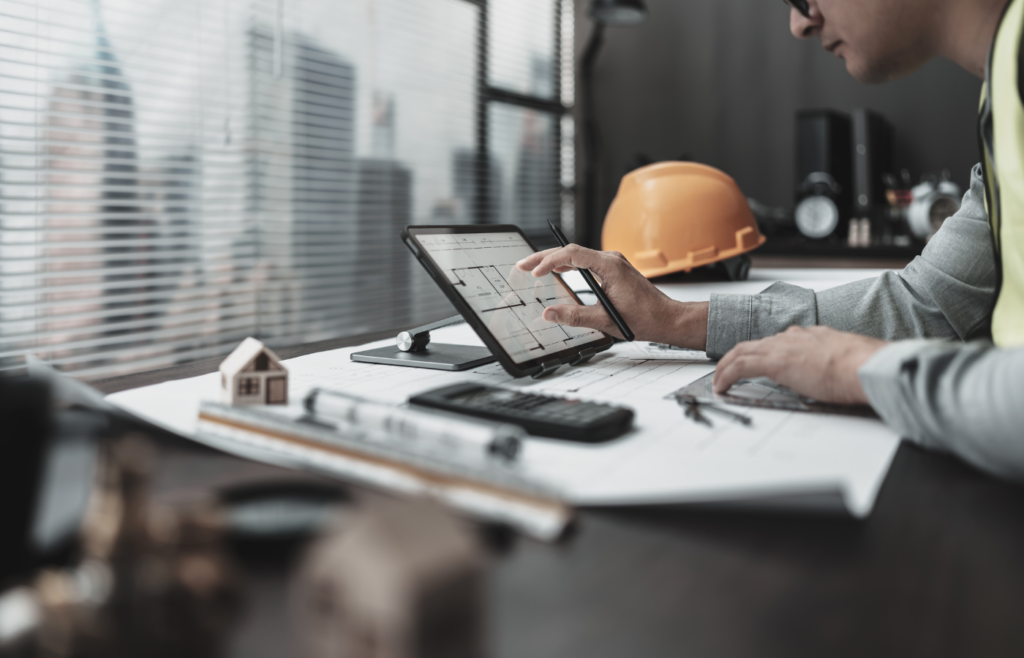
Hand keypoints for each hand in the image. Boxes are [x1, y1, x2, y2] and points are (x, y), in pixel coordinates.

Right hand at [516, 245, 708, 347]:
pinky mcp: (613, 270)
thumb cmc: (644, 318)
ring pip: (577, 255)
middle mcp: (611, 260)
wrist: (667, 319)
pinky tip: (557, 271)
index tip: (535, 273)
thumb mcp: (604, 320)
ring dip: (555, 260)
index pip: (573, 254)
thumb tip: (549, 313)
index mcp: (610, 266)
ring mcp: (612, 263)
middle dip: (545, 257)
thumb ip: (574, 316)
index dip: (550, 261)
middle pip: (572, 251)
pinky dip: (568, 265)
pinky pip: (585, 261)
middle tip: (523, 265)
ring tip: (534, 267)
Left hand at [712, 326, 887, 404]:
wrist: (867, 367)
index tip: (759, 361)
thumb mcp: (846, 363)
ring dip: (726, 366)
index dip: (764, 351)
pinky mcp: (775, 362)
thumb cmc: (864, 368)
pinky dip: (726, 375)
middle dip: (737, 356)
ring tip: (718, 380)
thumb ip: (834, 365)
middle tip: (726, 369)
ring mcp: (783, 347)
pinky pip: (740, 366)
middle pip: (755, 344)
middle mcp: (794, 337)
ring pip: (742, 352)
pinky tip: (721, 386)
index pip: (778, 341)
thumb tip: (836, 377)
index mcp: (812, 336)